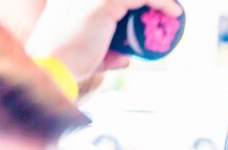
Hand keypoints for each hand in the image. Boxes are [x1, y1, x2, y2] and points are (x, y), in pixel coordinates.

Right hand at [26, 0, 182, 80]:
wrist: (53, 65)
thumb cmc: (69, 63)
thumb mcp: (92, 54)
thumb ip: (109, 53)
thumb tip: (126, 59)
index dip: (133, 2)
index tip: (155, 7)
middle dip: (147, 0)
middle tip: (167, 7)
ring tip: (173, 10)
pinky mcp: (103, 2)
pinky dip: (160, 3)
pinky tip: (174, 12)